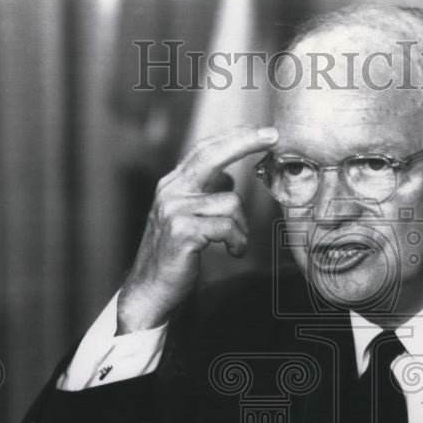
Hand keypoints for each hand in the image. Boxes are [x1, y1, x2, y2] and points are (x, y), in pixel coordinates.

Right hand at [116, 125, 277, 332]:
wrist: (150, 291)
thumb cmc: (175, 256)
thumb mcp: (188, 218)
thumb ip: (204, 195)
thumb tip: (230, 179)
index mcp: (173, 185)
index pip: (204, 150)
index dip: (234, 138)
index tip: (263, 131)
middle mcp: (170, 192)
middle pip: (211, 156)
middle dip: (244, 142)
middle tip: (272, 136)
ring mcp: (174, 210)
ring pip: (230, 203)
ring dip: (242, 228)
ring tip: (234, 244)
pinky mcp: (182, 232)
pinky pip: (228, 227)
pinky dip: (237, 241)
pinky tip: (231, 252)